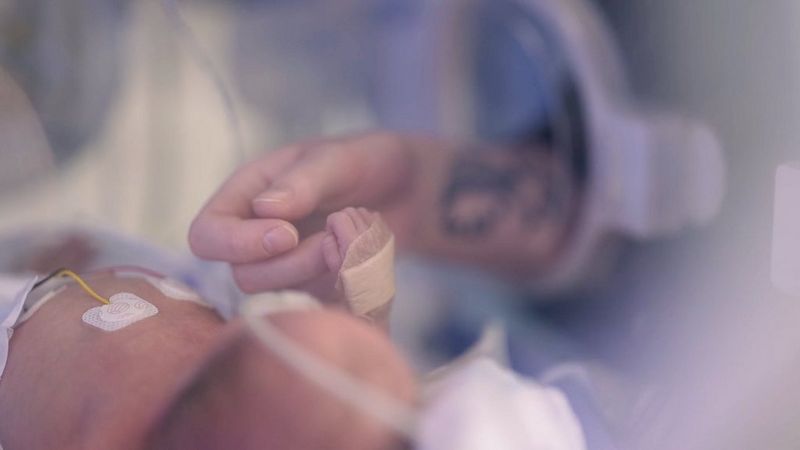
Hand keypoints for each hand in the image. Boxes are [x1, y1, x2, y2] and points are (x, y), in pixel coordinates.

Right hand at [189, 133, 418, 292]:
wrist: (408, 189)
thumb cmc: (364, 162)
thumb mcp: (336, 160)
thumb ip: (302, 182)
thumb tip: (263, 208)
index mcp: (247, 195)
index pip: (207, 235)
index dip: (236, 244)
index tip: (286, 234)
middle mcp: (256, 235)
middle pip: (242, 274)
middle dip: (289, 264)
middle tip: (330, 241)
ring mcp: (284, 266)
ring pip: (276, 295)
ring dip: (314, 277)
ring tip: (347, 245)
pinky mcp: (313, 287)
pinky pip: (312, 304)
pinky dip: (336, 290)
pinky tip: (358, 263)